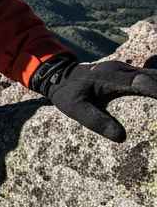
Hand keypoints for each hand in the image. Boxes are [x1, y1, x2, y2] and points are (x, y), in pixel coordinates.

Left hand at [33, 56, 156, 142]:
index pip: (141, 82)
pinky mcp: (133, 74)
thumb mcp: (74, 108)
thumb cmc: (68, 94)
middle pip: (155, 77)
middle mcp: (124, 69)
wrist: (60, 75)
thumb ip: (95, 120)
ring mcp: (130, 70)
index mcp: (110, 76)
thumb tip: (120, 137)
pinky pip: (154, 77)